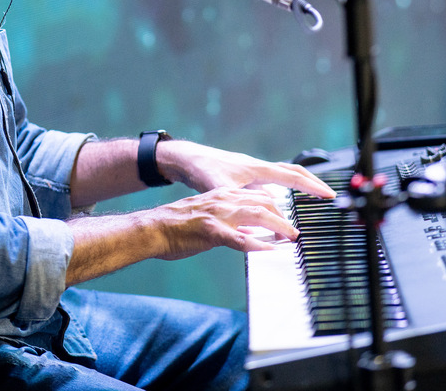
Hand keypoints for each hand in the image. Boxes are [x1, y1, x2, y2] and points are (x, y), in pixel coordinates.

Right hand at [145, 186, 300, 259]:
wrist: (152, 228)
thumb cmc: (176, 226)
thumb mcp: (206, 216)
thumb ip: (227, 221)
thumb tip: (246, 233)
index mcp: (222, 195)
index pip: (257, 195)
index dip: (276, 207)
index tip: (287, 220)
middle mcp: (223, 200)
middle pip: (264, 201)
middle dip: (283, 216)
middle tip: (293, 233)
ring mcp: (218, 214)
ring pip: (258, 215)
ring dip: (279, 227)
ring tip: (291, 239)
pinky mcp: (211, 230)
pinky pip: (240, 239)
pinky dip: (258, 245)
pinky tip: (269, 252)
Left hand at [157, 140, 335, 199]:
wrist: (187, 160)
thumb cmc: (202, 170)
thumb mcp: (219, 188)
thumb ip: (236, 202)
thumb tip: (249, 216)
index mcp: (257, 168)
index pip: (292, 176)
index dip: (312, 186)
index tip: (328, 195)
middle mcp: (257, 167)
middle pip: (292, 172)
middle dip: (312, 182)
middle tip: (328, 194)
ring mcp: (251, 170)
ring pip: (281, 175)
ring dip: (297, 183)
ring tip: (311, 195)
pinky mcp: (244, 176)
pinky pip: (270, 180)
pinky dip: (280, 188)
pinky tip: (279, 199)